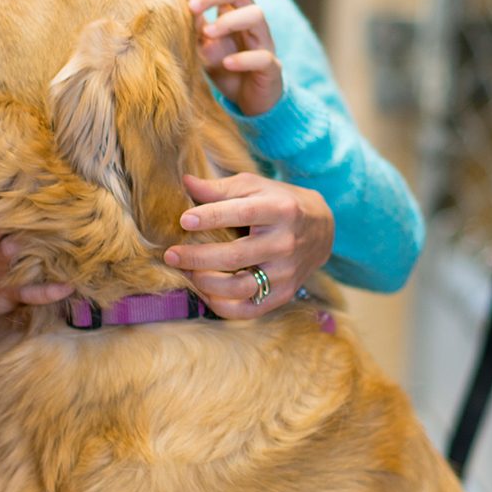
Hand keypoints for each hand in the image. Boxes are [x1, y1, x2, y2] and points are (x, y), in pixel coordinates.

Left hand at [162, 173, 332, 317]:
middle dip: (197, 257)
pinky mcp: (283, 294)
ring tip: (185, 271)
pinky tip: (203, 291)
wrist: (321, 229)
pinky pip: (248, 309)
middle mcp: (285, 243)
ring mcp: (286, 273)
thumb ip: (220, 188)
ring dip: (205, 282)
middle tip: (171, 254)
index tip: (184, 220)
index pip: (242, 213)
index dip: (211, 217)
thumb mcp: (255, 187)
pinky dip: (220, 305)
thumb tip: (186, 182)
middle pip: (235, 256)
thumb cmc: (278, 202)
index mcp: (280, 210)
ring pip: (239, 287)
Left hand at [184, 0, 282, 115]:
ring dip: (229, 20)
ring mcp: (263, 43)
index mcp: (234, 10)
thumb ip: (193, 22)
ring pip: (256, 15)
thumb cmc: (224, 66)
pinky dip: (243, 59)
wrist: (247, 100)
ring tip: (207, 34)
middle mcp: (251, 21)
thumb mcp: (202, 43)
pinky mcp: (270, 68)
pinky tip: (227, 64)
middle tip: (192, 7)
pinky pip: (263, 57)